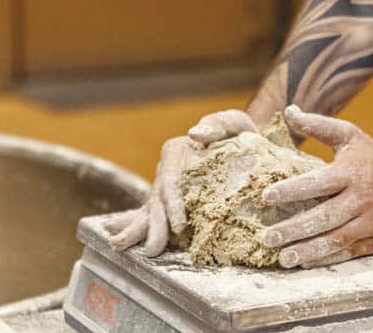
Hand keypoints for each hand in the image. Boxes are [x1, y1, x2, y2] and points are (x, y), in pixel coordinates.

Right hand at [103, 109, 257, 256]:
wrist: (246, 146)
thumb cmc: (239, 134)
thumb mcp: (233, 123)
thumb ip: (217, 125)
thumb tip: (195, 133)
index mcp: (177, 151)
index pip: (171, 178)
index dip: (173, 203)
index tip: (181, 225)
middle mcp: (167, 170)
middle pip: (158, 199)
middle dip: (156, 225)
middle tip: (154, 248)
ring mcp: (166, 187)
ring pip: (152, 210)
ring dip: (146, 231)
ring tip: (140, 249)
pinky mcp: (173, 202)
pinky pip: (154, 215)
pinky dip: (139, 228)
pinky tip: (126, 243)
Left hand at [259, 105, 372, 267]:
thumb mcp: (349, 135)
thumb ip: (318, 125)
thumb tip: (289, 111)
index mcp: (350, 173)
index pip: (316, 183)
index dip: (291, 191)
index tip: (266, 197)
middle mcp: (360, 199)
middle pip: (323, 217)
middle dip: (293, 229)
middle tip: (267, 238)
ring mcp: (371, 222)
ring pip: (335, 239)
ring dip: (307, 250)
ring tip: (282, 258)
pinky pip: (349, 252)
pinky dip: (326, 258)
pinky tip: (305, 261)